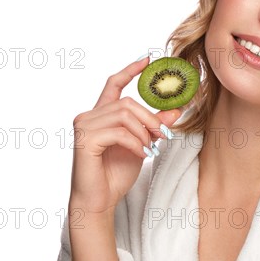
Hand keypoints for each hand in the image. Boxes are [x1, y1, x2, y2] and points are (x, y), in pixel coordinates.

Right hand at [68, 57, 180, 213]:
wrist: (100, 201)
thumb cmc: (116, 174)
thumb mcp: (141, 144)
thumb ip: (153, 126)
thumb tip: (175, 109)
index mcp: (100, 114)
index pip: (113, 83)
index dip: (130, 70)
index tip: (148, 59)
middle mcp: (88, 116)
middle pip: (127, 102)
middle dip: (150, 118)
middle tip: (163, 135)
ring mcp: (84, 126)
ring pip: (124, 115)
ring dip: (144, 131)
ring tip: (151, 147)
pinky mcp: (85, 140)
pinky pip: (119, 132)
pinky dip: (136, 143)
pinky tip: (142, 154)